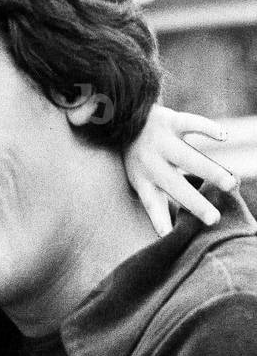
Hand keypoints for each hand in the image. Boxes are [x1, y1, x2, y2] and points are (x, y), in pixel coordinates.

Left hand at [124, 105, 237, 235]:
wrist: (124, 118)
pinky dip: (208, 128)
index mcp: (143, 179)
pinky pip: (190, 123)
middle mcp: (151, 162)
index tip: (169, 236)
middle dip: (195, 203)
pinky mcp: (170, 120)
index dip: (159, 220)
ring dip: (209, 170)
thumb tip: (168, 236)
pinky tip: (224, 137)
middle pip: (175, 185)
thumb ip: (158, 203)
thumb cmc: (139, 158)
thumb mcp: (141, 180)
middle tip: (214, 219)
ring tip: (230, 183)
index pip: (152, 203)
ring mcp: (161, 141)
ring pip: (188, 157)